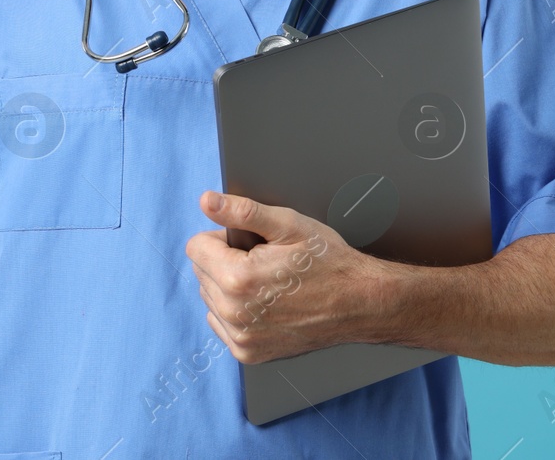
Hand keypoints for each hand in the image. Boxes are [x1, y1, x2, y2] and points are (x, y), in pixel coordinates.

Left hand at [185, 191, 387, 363]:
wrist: (358, 303)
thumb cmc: (328, 263)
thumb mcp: (288, 224)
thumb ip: (241, 212)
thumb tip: (207, 201)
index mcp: (237, 278)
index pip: (196, 247)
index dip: (222, 237)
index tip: (249, 243)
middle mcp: (233, 313)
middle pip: (201, 272)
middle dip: (225, 261)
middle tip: (264, 262)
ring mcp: (240, 338)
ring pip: (210, 298)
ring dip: (229, 287)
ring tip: (267, 283)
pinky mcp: (248, 353)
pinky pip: (221, 323)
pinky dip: (237, 311)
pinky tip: (265, 303)